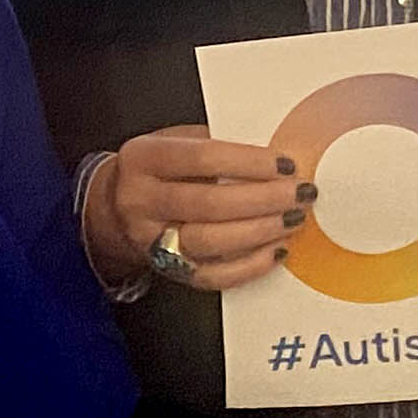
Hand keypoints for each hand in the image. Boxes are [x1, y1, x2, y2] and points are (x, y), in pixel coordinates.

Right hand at [86, 125, 301, 291]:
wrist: (117, 205)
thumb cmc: (162, 168)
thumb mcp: (177, 142)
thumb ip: (218, 146)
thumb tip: (277, 162)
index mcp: (143, 159)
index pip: (201, 158)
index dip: (248, 162)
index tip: (286, 164)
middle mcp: (140, 200)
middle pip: (208, 203)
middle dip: (263, 199)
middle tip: (300, 193)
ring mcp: (150, 239)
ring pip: (209, 241)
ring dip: (260, 231)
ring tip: (294, 218)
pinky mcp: (166, 270)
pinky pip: (212, 275)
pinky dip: (249, 265)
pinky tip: (277, 249)